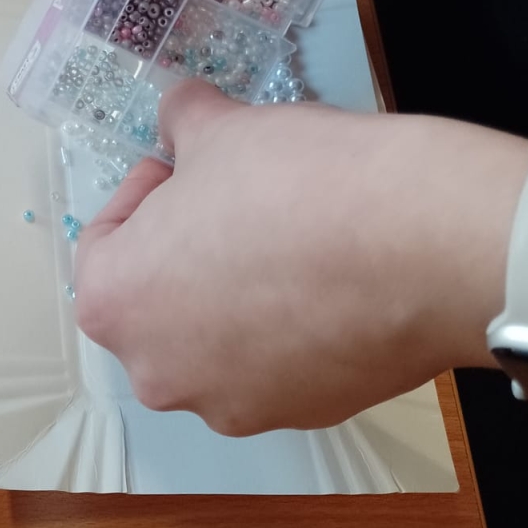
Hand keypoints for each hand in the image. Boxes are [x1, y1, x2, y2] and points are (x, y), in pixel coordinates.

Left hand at [73, 82, 527, 434]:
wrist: (425, 246)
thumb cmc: (298, 183)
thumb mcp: (223, 129)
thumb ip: (183, 124)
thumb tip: (181, 113)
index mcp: (115, 304)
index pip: (102, 245)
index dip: (144, 195)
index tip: (186, 168)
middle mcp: (159, 372)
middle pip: (156, 301)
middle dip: (187, 249)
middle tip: (237, 200)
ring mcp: (233, 405)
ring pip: (216, 340)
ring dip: (238, 293)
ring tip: (292, 238)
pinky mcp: (308, 414)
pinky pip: (280, 365)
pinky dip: (294, 328)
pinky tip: (334, 280)